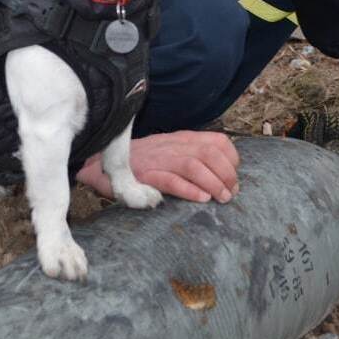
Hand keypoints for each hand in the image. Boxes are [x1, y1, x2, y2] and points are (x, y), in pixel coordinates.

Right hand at [76, 131, 239, 202]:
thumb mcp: (171, 152)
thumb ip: (193, 157)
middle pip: (210, 152)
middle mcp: (173, 146)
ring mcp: (160, 159)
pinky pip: (171, 179)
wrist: (104, 162)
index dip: (231, 159)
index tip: (234, 178)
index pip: (217, 141)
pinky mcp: (146, 175)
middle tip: (230, 194)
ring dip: (213, 183)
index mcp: (183, 139)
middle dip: (227, 174)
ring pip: (194, 165)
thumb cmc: (143, 161)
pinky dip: (189, 189)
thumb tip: (221, 175)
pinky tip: (201, 199)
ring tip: (221, 198)